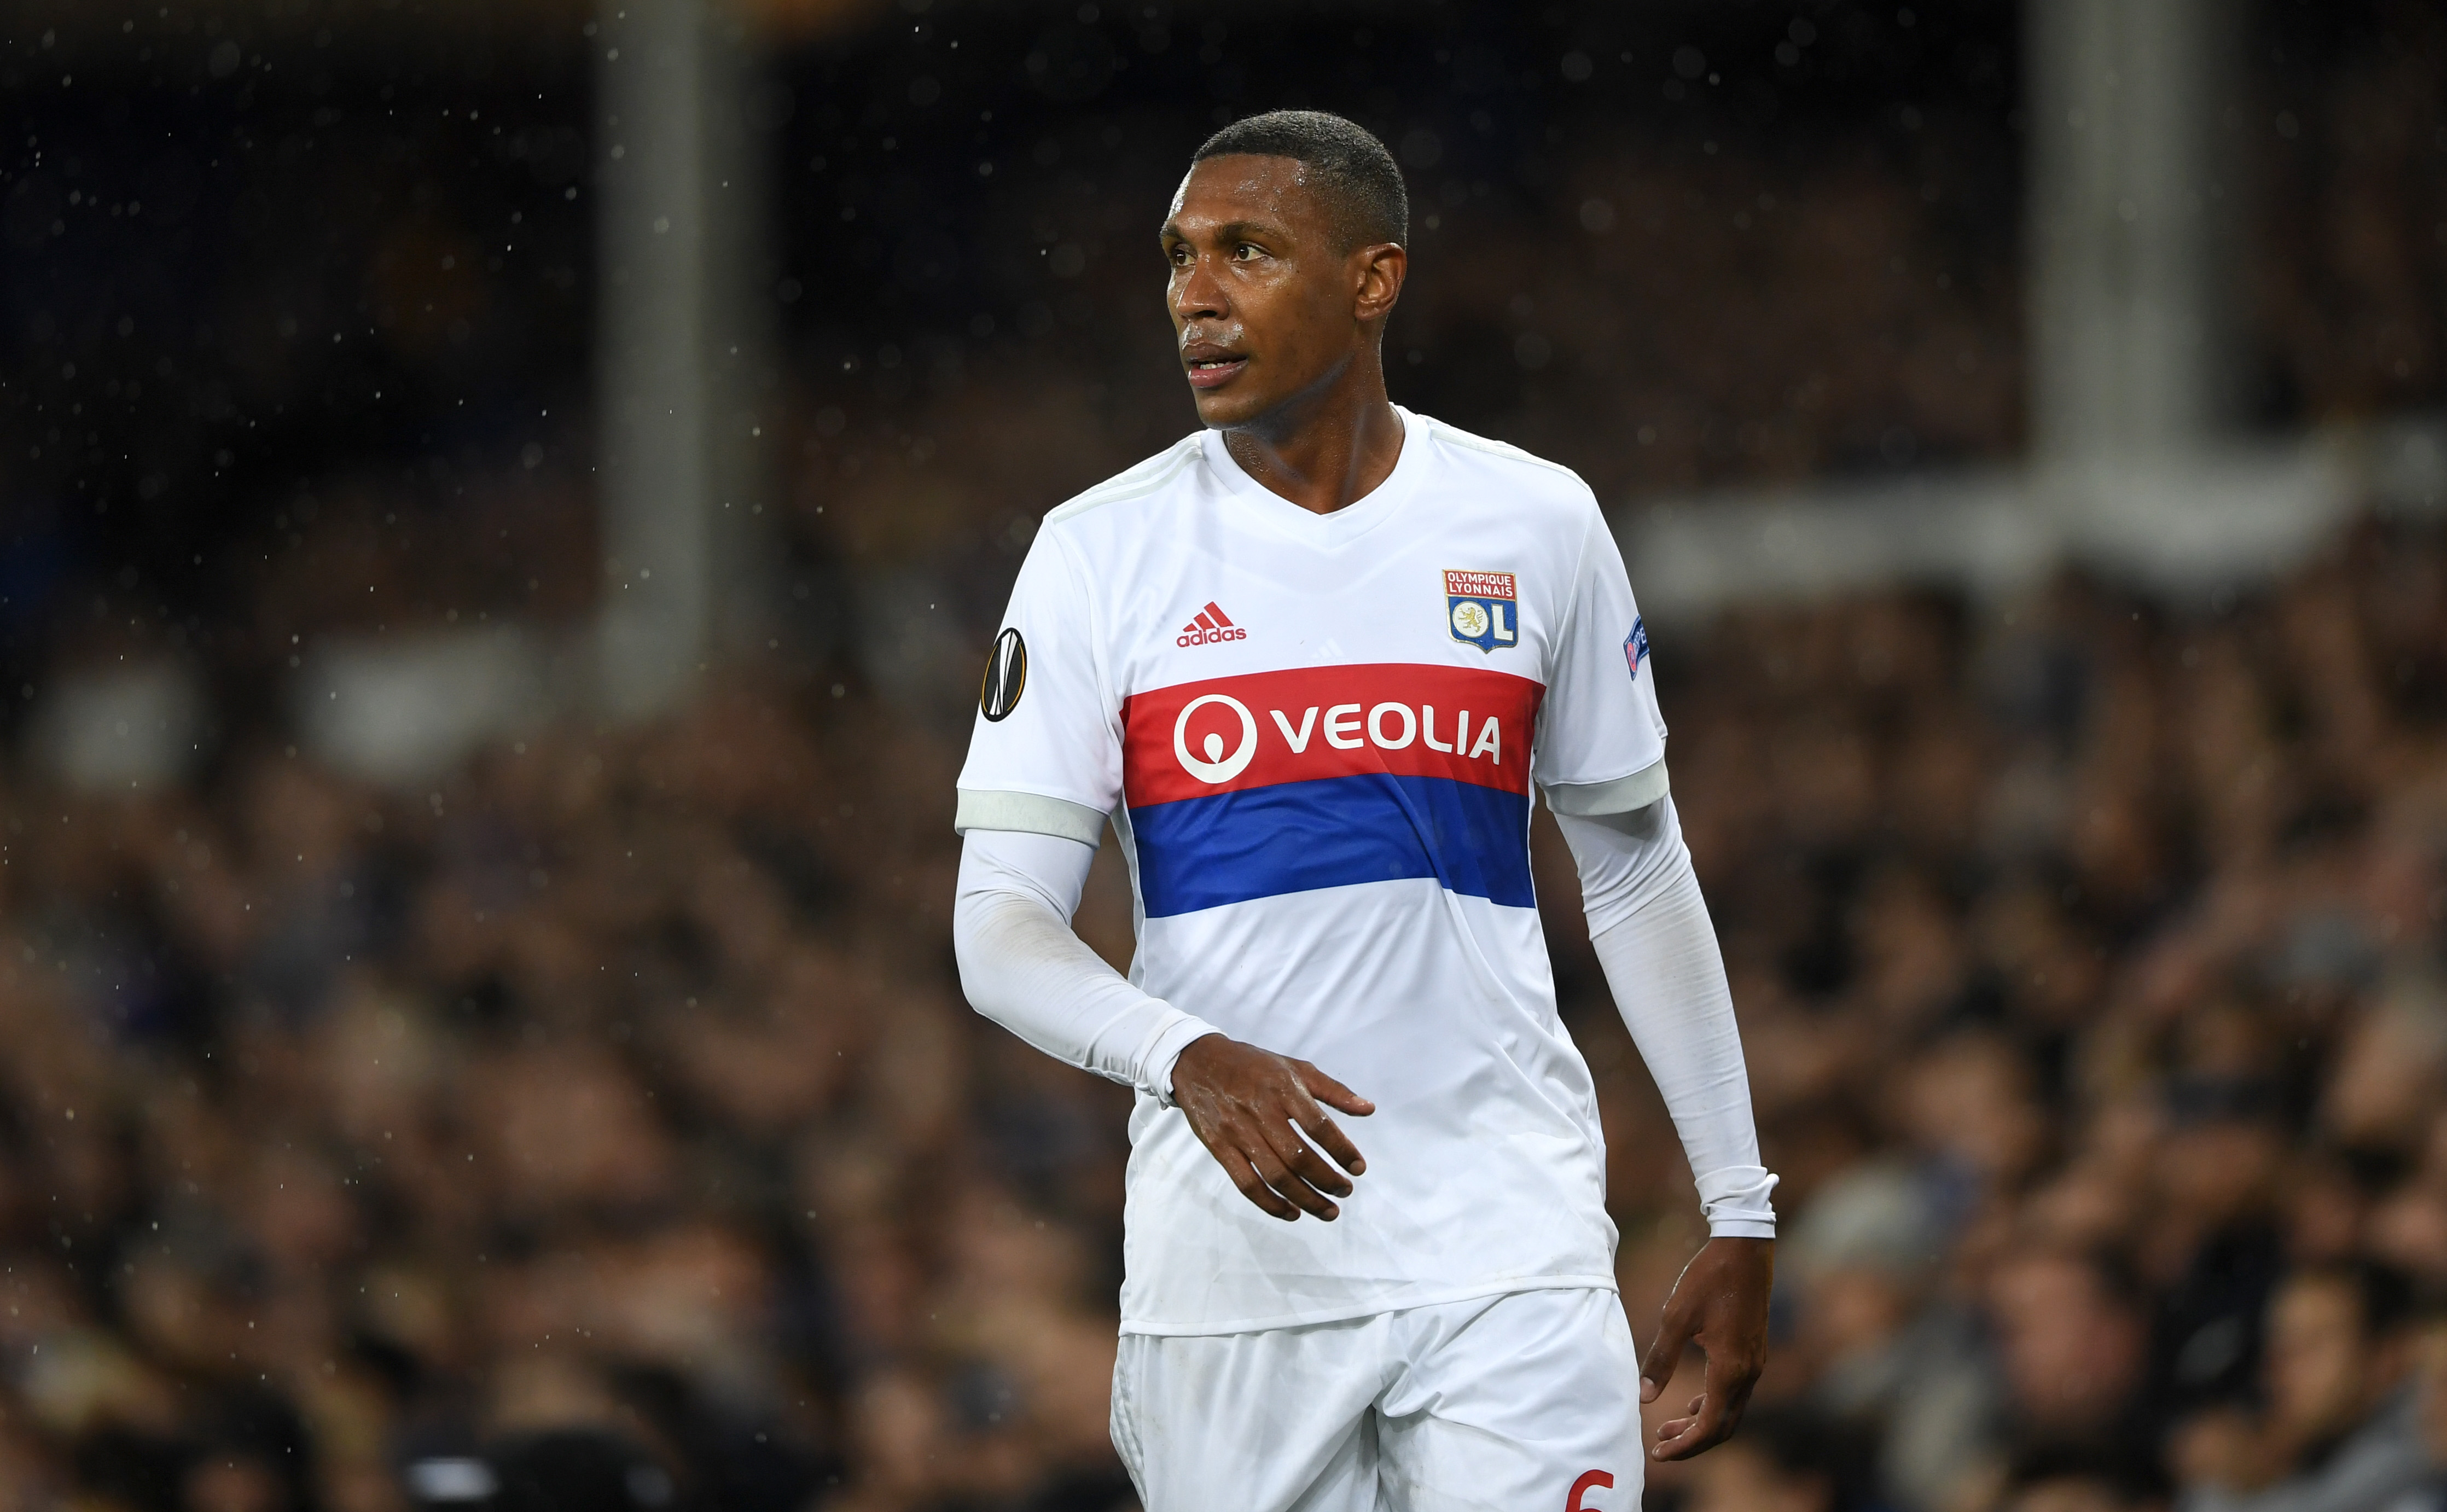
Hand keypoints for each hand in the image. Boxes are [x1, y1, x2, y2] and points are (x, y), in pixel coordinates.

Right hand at [1168, 1034, 1373, 1221]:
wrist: (1198, 1062)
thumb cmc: (1254, 1065)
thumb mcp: (1295, 1067)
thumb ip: (1333, 1090)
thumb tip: (1369, 1109)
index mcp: (1284, 1088)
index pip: (1319, 1126)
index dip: (1342, 1151)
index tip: (1358, 1168)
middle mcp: (1261, 1111)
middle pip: (1299, 1157)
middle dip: (1327, 1181)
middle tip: (1345, 1192)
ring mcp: (1238, 1132)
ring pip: (1276, 1176)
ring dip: (1306, 1199)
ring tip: (1329, 1210)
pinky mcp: (1219, 1148)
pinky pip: (1247, 1184)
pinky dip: (1271, 1204)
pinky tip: (1292, 1212)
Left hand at [1640, 1236, 1772, 1460]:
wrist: (1745, 1250)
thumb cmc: (1709, 1278)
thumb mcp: (1676, 1317)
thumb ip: (1660, 1359)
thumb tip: (1644, 1396)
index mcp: (1730, 1369)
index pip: (1709, 1425)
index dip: (1684, 1445)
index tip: (1658, 1453)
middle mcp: (1749, 1372)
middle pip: (1723, 1426)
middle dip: (1691, 1441)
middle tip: (1659, 1446)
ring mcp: (1755, 1363)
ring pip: (1731, 1410)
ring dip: (1701, 1423)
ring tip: (1669, 1427)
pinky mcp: (1754, 1352)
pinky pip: (1736, 1393)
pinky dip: (1713, 1404)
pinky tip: (1692, 1401)